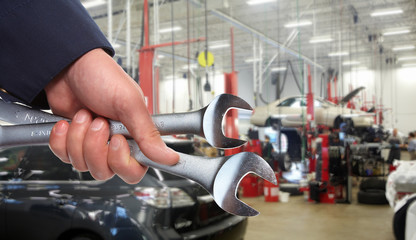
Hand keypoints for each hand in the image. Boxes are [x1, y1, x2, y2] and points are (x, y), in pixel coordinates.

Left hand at [45, 49, 178, 183]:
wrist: (66, 66)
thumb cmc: (101, 76)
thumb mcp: (129, 103)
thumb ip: (147, 133)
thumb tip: (168, 157)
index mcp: (135, 135)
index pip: (135, 169)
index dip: (123, 162)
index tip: (118, 141)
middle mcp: (116, 143)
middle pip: (106, 171)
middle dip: (96, 147)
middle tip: (98, 122)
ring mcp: (92, 144)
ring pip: (83, 165)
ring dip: (78, 139)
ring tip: (83, 115)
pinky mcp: (72, 143)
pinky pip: (64, 157)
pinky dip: (61, 140)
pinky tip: (67, 122)